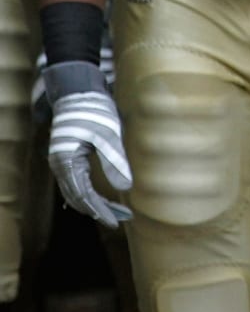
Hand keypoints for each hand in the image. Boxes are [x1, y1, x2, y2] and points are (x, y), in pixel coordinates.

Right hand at [41, 60, 131, 229]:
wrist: (78, 90)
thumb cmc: (94, 110)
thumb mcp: (108, 134)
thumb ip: (114, 160)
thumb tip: (125, 187)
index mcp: (67, 163)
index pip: (84, 196)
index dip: (101, 210)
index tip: (117, 221)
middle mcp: (61, 166)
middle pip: (79, 198)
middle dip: (99, 210)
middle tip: (122, 219)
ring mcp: (63, 161)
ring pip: (77, 191)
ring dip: (95, 202)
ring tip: (117, 210)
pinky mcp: (69, 155)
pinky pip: (77, 181)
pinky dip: (89, 191)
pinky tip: (101, 195)